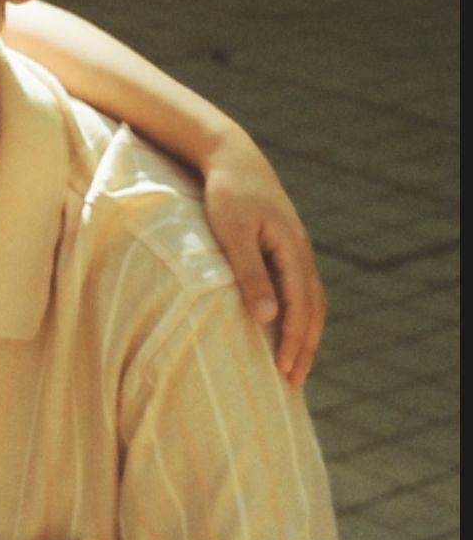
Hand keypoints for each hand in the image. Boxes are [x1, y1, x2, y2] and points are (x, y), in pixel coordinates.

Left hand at [202, 131, 324, 388]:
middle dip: (304, 347)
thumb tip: (266, 318)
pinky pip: (298, 288)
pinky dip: (298, 314)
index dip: (293, 341)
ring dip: (304, 333)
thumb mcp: (232, 233)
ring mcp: (295, 249)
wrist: (231, 157)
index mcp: (292, 250)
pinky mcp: (284, 246)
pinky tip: (284, 328)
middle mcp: (300, 252)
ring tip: (294, 365)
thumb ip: (249, 273)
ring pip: (310, 300)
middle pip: (313, 309)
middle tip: (294, 383)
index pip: (300, 307)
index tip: (283, 372)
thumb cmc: (226, 194)